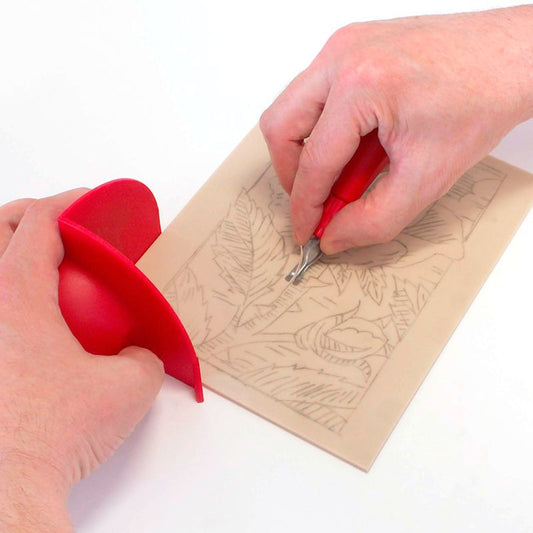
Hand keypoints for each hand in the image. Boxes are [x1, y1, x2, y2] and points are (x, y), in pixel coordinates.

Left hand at [0, 191, 163, 531]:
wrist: (7, 487)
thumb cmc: (55, 433)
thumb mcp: (129, 386)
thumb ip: (143, 357)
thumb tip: (138, 353)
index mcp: (16, 295)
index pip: (39, 223)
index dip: (68, 203)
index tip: (89, 201)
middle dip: (29, 214)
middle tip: (62, 223)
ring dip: (10, 251)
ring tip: (43, 262)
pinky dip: (7, 294)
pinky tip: (30, 314)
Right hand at [260, 7, 532, 253]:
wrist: (510, 58)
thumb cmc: (480, 103)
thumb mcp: (426, 179)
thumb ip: (373, 220)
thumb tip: (333, 236)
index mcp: (362, 86)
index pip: (313, 162)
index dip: (304, 206)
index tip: (306, 230)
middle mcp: (343, 56)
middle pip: (280, 127)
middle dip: (292, 174)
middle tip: (316, 200)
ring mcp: (344, 45)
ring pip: (291, 108)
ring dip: (305, 150)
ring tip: (342, 172)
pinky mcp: (350, 45)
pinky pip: (313, 93)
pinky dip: (323, 128)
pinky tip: (355, 144)